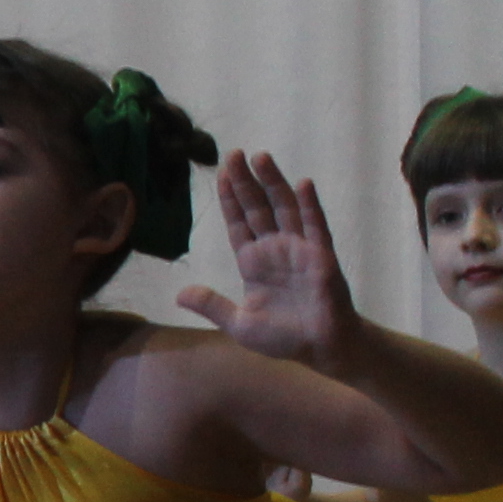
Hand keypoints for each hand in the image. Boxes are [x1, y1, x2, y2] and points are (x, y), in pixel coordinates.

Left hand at [181, 150, 356, 367]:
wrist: (322, 348)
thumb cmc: (284, 337)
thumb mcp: (240, 324)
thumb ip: (212, 305)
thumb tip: (179, 295)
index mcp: (252, 262)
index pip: (237, 223)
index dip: (230, 199)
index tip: (221, 174)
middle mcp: (275, 249)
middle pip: (257, 207)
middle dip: (245, 181)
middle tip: (234, 153)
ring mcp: (299, 249)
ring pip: (284, 208)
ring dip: (273, 182)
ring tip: (260, 156)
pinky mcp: (321, 256)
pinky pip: (315, 227)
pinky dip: (308, 205)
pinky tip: (302, 184)